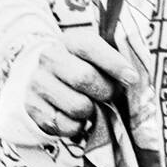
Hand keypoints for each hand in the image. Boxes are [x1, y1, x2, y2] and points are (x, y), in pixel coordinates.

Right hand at [0, 28, 139, 144]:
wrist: (42, 76)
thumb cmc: (79, 65)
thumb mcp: (94, 55)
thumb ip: (113, 60)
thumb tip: (133, 79)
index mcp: (70, 41)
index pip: (91, 47)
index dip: (114, 63)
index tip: (132, 78)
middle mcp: (50, 58)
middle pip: (84, 78)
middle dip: (106, 91)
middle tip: (111, 95)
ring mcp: (38, 83)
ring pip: (77, 106)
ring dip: (92, 111)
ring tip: (92, 105)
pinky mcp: (33, 108)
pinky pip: (65, 125)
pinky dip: (78, 126)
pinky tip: (77, 117)